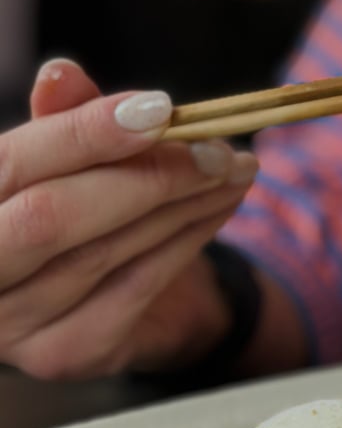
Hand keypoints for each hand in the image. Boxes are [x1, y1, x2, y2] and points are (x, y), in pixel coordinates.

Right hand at [0, 59, 258, 379]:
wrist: (109, 305)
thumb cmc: (77, 218)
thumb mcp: (66, 167)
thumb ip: (62, 124)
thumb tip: (61, 74)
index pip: (14, 166)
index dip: (85, 133)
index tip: (159, 109)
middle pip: (53, 217)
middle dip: (145, 175)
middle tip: (216, 148)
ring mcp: (14, 326)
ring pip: (106, 250)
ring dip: (183, 202)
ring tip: (233, 166)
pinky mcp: (66, 353)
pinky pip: (139, 284)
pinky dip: (190, 238)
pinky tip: (223, 205)